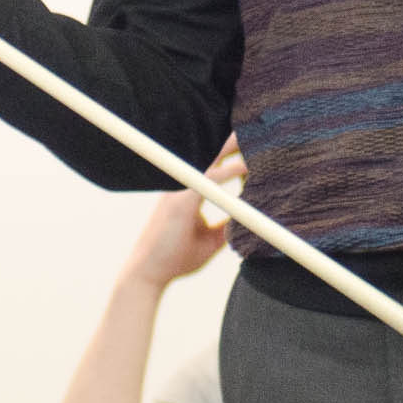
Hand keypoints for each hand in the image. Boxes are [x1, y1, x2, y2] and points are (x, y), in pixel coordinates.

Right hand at [122, 137, 242, 288]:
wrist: (148, 274)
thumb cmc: (174, 258)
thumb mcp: (209, 240)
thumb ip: (226, 226)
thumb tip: (250, 222)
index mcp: (188, 193)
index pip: (213, 166)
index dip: (231, 154)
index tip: (252, 144)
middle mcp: (183, 186)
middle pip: (212, 156)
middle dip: (232, 142)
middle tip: (255, 128)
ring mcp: (180, 191)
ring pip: (211, 161)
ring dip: (232, 149)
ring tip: (254, 136)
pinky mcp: (181, 202)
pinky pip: (208, 180)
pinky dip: (228, 171)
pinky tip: (245, 166)